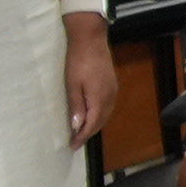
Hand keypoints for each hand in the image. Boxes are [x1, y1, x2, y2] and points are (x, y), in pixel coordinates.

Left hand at [62, 17, 114, 143]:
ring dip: (95, 125)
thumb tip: (77, 126)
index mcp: (98, 98)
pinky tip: (92, 115)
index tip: (73, 145)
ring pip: (106, 115)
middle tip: (76, 141)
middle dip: (89, 133)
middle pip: (101, 121)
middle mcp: (109, 97)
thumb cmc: (78, 62)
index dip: (82, 136)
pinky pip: (108, 107)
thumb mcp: (72, 84)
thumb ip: (76, 106)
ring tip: (82, 131)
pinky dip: (100, 115)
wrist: (91, 41)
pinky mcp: (113, 85)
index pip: (92, 124)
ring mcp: (113, 91)